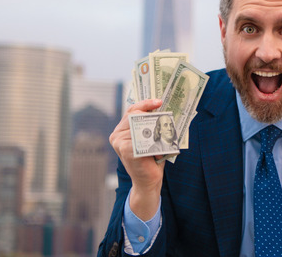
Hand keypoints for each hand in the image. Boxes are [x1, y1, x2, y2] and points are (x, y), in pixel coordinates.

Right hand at [109, 98, 165, 219]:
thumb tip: (160, 108)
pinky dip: (154, 144)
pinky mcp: (124, 148)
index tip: (159, 101)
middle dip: (152, 117)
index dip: (145, 103)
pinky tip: (156, 153)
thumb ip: (149, 124)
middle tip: (165, 121)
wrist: (149, 180)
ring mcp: (118, 141)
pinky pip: (142, 138)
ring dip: (154, 134)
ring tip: (160, 144)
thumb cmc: (151, 157)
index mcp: (121, 129)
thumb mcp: (150, 137)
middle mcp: (116, 134)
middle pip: (135, 114)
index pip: (132, 110)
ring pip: (140, 125)